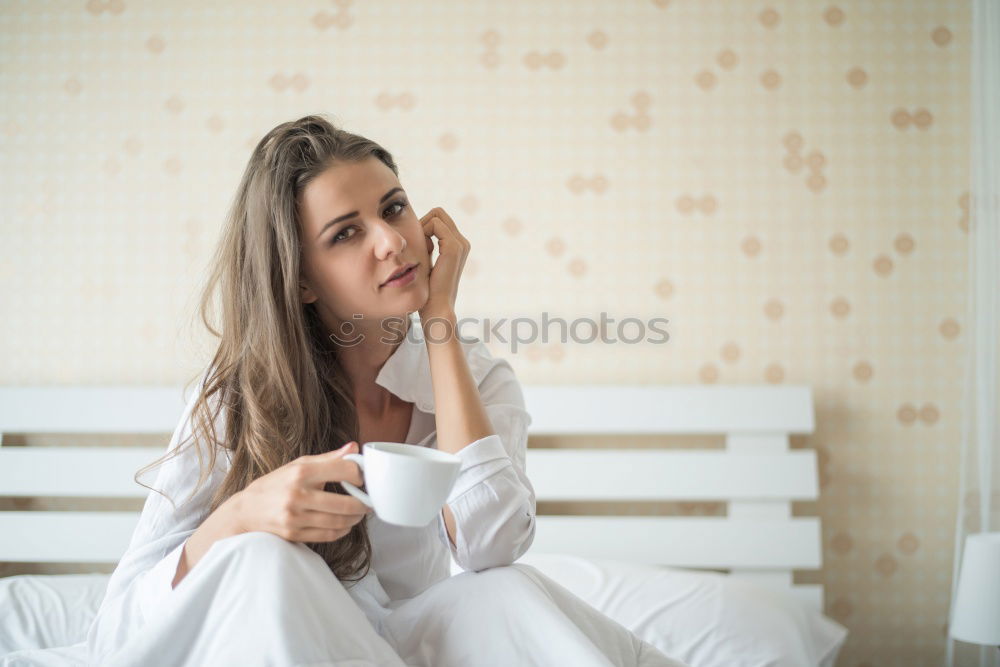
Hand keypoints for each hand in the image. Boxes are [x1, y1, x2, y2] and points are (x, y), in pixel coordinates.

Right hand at [232, 442, 372, 543]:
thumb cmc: (276, 484)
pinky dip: (342, 531)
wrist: (246, 510)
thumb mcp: (299, 464)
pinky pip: (328, 535)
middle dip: (363, 504)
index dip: (360, 475)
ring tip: (360, 513)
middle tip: (369, 501)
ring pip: (339, 522)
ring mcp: (295, 517)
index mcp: (302, 472)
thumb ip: (329, 458)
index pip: (343, 471)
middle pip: (345, 503)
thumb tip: (355, 447)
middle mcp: (298, 495)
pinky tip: (345, 524)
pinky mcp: (294, 534)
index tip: (364, 479)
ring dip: (355, 519)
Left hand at [418, 206, 469, 320]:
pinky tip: (420, 250)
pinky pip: (435, 224)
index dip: (423, 226)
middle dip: (422, 223)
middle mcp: (462, 242)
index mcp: (458, 245)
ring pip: (437, 215)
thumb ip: (425, 246)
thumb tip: (414, 231)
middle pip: (438, 213)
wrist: (436, 308)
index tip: (416, 244)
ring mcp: (460, 244)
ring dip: (422, 228)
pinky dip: (422, 232)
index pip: (438, 219)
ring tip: (419, 249)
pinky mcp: (453, 247)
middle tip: (415, 243)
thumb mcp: (426, 262)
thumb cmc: (428, 290)